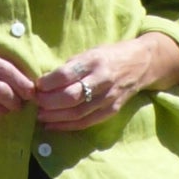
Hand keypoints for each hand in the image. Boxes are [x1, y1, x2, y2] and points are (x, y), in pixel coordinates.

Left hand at [34, 34, 178, 128]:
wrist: (142, 63)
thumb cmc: (110, 55)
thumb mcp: (90, 52)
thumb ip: (71, 67)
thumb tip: (45, 82)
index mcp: (94, 61)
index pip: (66, 75)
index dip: (47, 83)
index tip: (36, 85)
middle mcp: (102, 80)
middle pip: (70, 96)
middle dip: (48, 102)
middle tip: (36, 101)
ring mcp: (108, 97)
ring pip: (77, 112)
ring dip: (54, 116)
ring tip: (40, 115)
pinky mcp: (112, 110)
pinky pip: (86, 122)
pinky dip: (67, 126)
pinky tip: (52, 126)